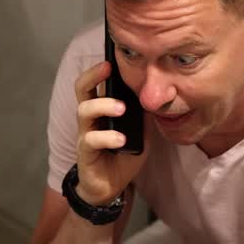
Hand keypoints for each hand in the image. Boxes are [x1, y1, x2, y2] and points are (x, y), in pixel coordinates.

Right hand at [73, 61, 149, 204]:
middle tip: (108, 70)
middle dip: (94, 75)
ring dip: (103, 106)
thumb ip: (145, 115)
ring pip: (84, 111)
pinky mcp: (85, 152)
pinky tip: (121, 140)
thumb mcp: (141, 132)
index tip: (113, 58)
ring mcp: (85, 134)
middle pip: (82, 89)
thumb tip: (160, 96)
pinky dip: (107, 137)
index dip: (100, 69)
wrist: (111, 186)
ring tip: (121, 108)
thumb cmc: (123, 155)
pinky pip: (91, 140)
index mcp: (101, 109)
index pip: (96, 83)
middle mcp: (90, 118)